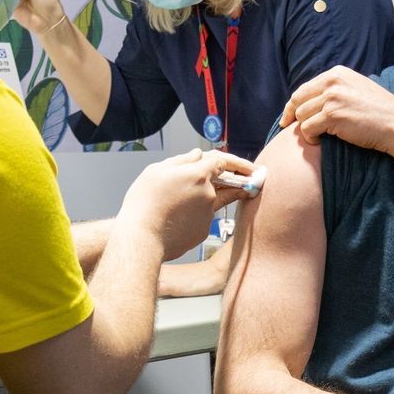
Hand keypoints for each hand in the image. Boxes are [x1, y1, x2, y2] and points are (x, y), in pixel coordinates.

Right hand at [119, 149, 253, 260]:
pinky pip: (203, 216)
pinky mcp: (204, 230)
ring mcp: (208, 214)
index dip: (238, 162)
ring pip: (213, 200)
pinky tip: (176, 217)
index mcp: (198, 174)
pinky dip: (195, 214)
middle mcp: (209, 193)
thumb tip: (198, 155)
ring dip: (207, 197)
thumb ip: (182, 160)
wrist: (141, 238)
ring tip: (182, 201)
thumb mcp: (157, 171)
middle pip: (225, 182)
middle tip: (245, 178)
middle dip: (236, 180)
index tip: (252, 167)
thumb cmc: (144, 202)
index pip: (223, 161)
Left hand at [279, 65, 393, 167]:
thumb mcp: (357, 89)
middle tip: (288, 128)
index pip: (304, 88)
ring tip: (318, 136)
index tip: (289, 116)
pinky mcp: (332, 115)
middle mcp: (332, 81)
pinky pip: (307, 128)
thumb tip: (313, 101)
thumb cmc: (381, 112)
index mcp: (336, 73)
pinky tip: (321, 141)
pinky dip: (310, 138)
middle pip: (297, 100)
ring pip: (301, 115)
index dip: (294, 104)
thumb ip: (336, 90)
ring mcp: (331, 97)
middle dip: (291, 116)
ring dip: (305, 129)